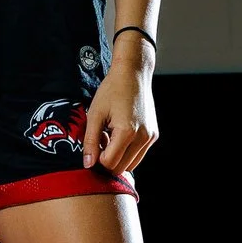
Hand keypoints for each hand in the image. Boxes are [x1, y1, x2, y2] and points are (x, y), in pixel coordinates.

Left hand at [81, 46, 157, 175]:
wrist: (132, 74)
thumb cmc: (112, 90)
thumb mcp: (95, 115)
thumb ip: (90, 141)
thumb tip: (88, 164)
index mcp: (127, 132)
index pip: (110, 163)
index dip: (97, 159)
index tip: (92, 145)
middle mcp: (143, 137)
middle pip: (122, 168)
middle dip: (108, 160)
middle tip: (100, 140)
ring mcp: (150, 137)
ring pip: (132, 164)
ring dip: (118, 157)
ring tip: (109, 137)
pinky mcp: (153, 135)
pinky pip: (138, 154)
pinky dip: (127, 152)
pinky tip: (119, 135)